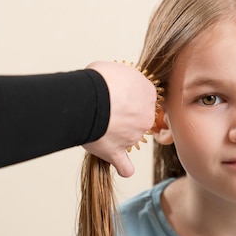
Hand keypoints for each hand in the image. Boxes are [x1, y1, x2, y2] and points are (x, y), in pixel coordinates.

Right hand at [82, 61, 156, 176]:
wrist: (88, 98)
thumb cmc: (100, 79)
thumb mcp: (118, 68)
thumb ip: (123, 80)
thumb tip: (117, 84)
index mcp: (147, 93)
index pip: (143, 98)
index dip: (128, 97)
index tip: (117, 97)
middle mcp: (145, 116)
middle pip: (138, 119)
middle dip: (124, 116)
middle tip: (105, 110)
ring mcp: (132, 136)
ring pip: (129, 138)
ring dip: (116, 135)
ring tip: (98, 126)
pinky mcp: (116, 151)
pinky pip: (124, 165)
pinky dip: (123, 167)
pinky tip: (121, 166)